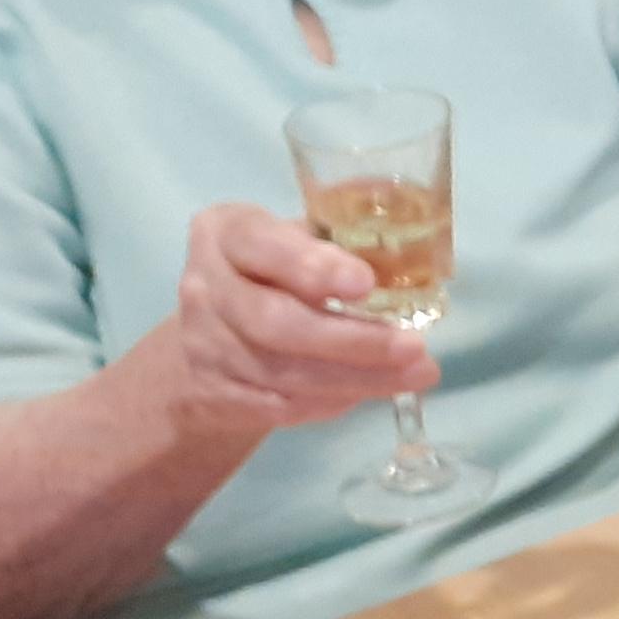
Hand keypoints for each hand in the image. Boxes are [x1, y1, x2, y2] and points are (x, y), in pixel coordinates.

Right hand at [156, 203, 435, 442]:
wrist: (213, 334)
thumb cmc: (276, 272)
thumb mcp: (298, 237)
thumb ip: (344, 230)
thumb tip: (412, 213)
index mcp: (226, 233)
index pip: (262, 245)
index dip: (312, 267)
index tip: (366, 283)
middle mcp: (205, 287)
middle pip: (275, 322)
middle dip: (351, 339)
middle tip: (413, 347)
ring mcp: (203, 344)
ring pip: (282, 373)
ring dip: (356, 378)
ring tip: (415, 374)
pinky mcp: (212, 393)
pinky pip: (278, 405)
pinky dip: (330, 401)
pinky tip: (372, 390)